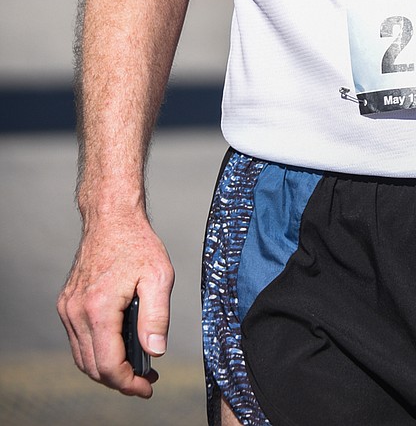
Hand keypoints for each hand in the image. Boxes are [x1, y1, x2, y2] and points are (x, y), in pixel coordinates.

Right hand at [58, 211, 172, 397]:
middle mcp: (76, 312)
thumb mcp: (159, 276)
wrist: (111, 217)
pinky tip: (119, 347)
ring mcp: (68, 309)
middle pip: (93, 367)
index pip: (108, 365)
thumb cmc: (138, 242)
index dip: (129, 383)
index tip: (147, 387)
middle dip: (119, 380)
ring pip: (83, 357)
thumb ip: (157, 317)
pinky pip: (79, 340)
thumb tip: (155, 352)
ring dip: (107, 369)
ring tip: (135, 367)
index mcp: (98, 308)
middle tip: (145, 379)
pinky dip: (96, 351)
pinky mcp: (66, 304)